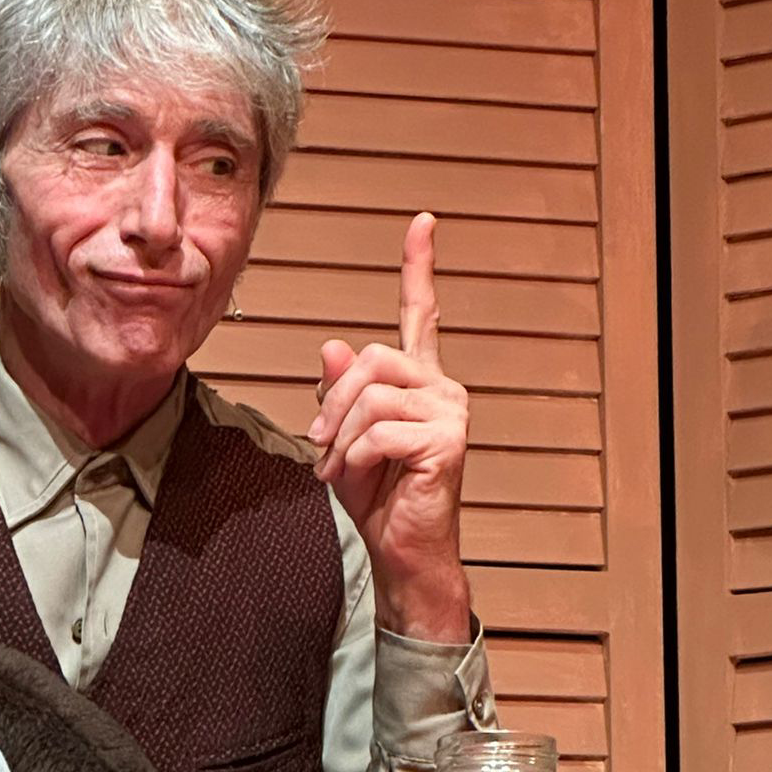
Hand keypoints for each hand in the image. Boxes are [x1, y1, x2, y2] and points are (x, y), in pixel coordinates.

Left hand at [307, 213, 471, 642]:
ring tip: (339, 469)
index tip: (424, 221)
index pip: (420, 313)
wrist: (401, 550)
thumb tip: (330, 346)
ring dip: (340, 437)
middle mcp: (442, 386)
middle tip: (320, 445)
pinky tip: (357, 477)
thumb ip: (337, 392)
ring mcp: (450, 411)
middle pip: (370, 357)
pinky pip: (379, 431)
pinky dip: (354, 457)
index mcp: (418, 379)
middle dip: (332, 402)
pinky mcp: (449, 439)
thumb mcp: (342, 437)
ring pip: (370, 395)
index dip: (419, 266)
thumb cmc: (376, 494)